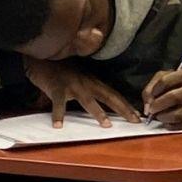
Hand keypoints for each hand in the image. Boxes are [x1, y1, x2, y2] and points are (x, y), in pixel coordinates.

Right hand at [24, 56, 139, 127]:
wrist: (42, 56)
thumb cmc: (59, 69)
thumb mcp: (77, 79)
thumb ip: (84, 93)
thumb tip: (92, 108)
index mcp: (93, 82)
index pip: (114, 94)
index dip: (127, 105)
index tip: (139, 116)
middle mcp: (87, 83)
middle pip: (109, 96)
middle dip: (124, 109)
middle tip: (136, 120)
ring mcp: (72, 85)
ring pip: (88, 100)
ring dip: (98, 112)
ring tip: (107, 124)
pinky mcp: (57, 88)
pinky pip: (58, 103)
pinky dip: (58, 114)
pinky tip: (58, 125)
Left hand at [143, 67, 181, 128]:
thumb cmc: (179, 83)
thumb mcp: (165, 77)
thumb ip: (152, 88)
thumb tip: (148, 106)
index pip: (166, 81)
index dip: (155, 90)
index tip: (152, 95)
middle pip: (174, 97)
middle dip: (158, 105)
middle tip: (151, 109)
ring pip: (178, 114)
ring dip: (163, 117)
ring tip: (159, 115)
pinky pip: (181, 125)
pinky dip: (170, 125)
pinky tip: (167, 120)